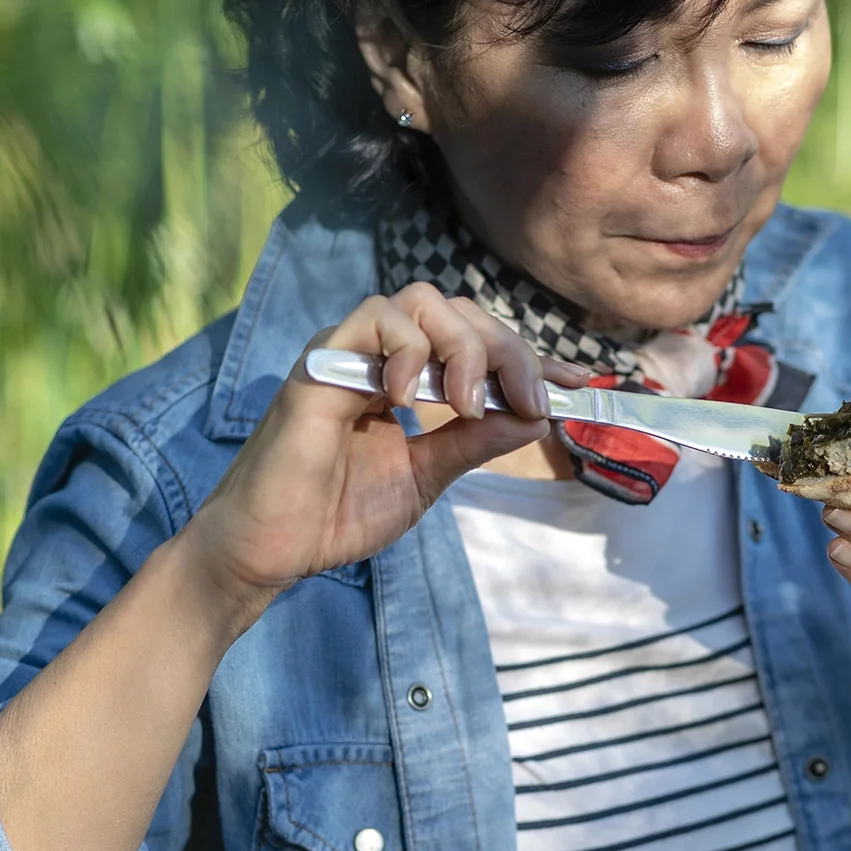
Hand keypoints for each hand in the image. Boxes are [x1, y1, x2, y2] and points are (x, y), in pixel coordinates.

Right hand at [177, 282, 588, 622]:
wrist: (275, 547)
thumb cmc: (336, 512)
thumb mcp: (428, 477)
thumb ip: (475, 441)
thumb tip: (535, 414)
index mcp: (406, 378)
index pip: (477, 344)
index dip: (528, 357)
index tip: (574, 382)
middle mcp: (380, 355)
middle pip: (458, 311)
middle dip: (505, 350)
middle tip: (526, 398)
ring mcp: (350, 352)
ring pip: (420, 303)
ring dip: (461, 346)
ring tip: (463, 402)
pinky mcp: (322, 361)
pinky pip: (373, 320)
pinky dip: (406, 348)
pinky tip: (411, 396)